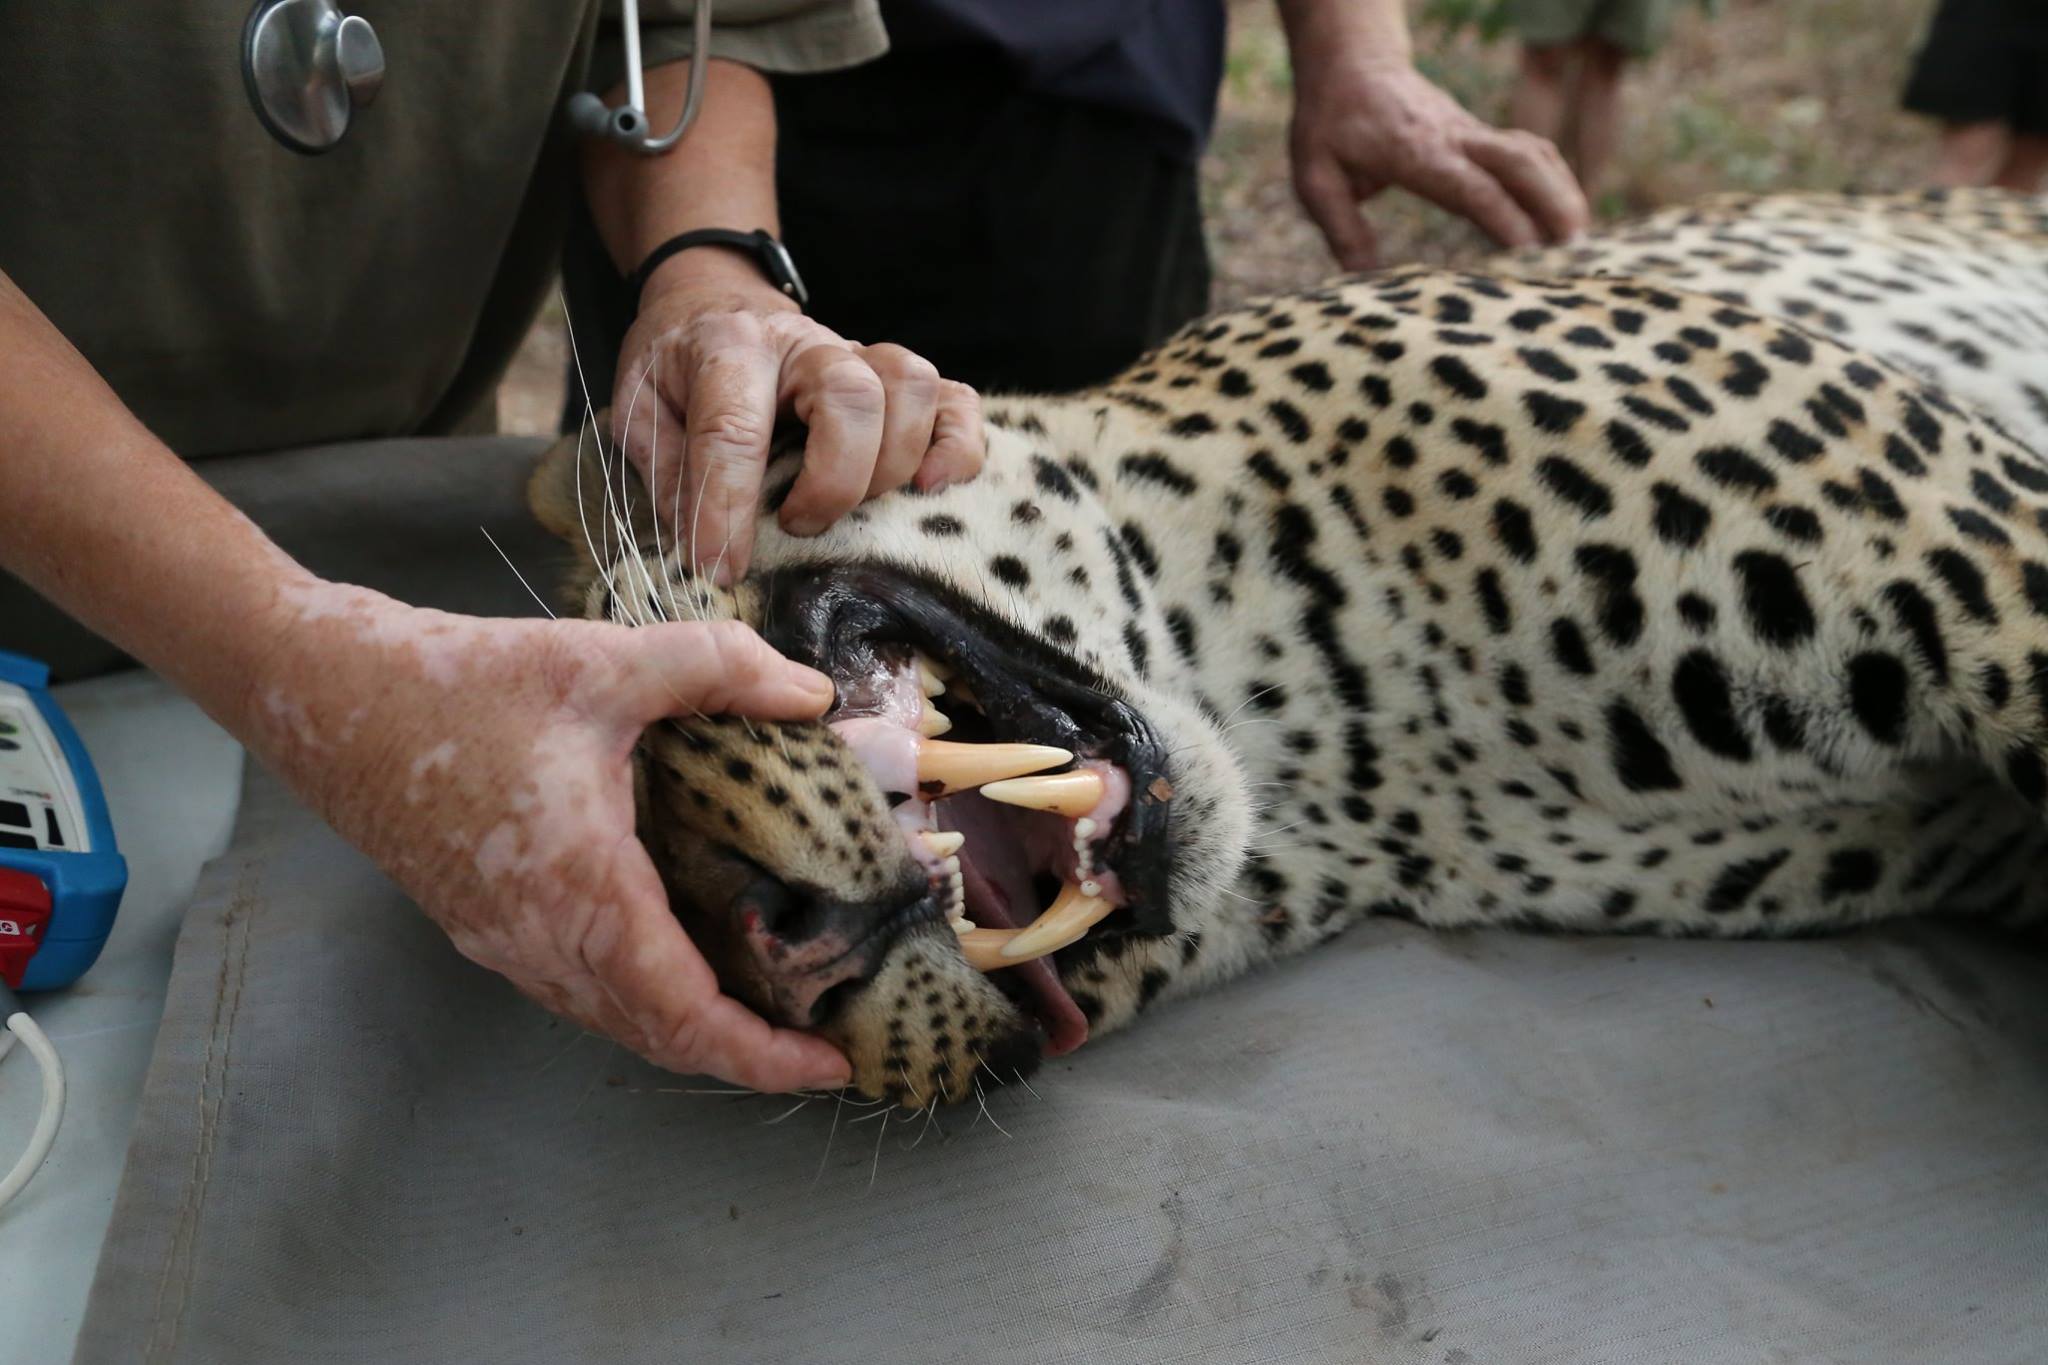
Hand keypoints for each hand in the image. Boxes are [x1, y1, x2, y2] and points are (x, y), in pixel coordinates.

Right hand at [244, 580, 851, 1092]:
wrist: (325, 697)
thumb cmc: (458, 684)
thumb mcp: (602, 661)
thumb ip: (717, 669)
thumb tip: (811, 694)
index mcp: (581, 892)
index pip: (684, 1014)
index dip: (763, 1054)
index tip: (830, 1064)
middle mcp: (538, 940)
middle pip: (657, 1036)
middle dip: (746, 1054)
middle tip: (823, 1043)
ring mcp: (502, 943)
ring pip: (614, 1019)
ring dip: (693, 1030)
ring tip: (771, 1009)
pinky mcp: (481, 926)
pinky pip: (577, 990)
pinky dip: (643, 999)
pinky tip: (683, 959)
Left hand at [609, 254, 984, 583]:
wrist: (713, 299)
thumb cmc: (678, 366)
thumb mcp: (638, 407)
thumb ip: (664, 466)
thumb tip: (698, 540)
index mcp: (729, 345)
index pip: (733, 427)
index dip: (726, 505)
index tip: (718, 567)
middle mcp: (805, 342)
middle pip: (851, 395)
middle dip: (833, 479)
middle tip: (797, 527)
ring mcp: (862, 355)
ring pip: (911, 388)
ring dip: (893, 462)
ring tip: (857, 511)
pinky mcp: (900, 380)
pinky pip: (957, 402)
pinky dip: (957, 448)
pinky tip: (931, 489)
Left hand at [1289, 58, 1588, 269]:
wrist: (1350, 65)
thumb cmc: (1328, 124)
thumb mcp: (1315, 177)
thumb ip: (1341, 227)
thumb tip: (1364, 280)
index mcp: (1416, 152)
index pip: (1472, 185)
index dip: (1505, 218)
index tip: (1530, 254)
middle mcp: (1455, 139)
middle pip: (1521, 162)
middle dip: (1554, 203)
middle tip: (1577, 250)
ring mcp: (1472, 134)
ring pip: (1533, 153)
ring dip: (1562, 192)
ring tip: (1581, 242)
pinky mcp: (1479, 135)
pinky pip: (1528, 153)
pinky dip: (1553, 181)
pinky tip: (1564, 215)